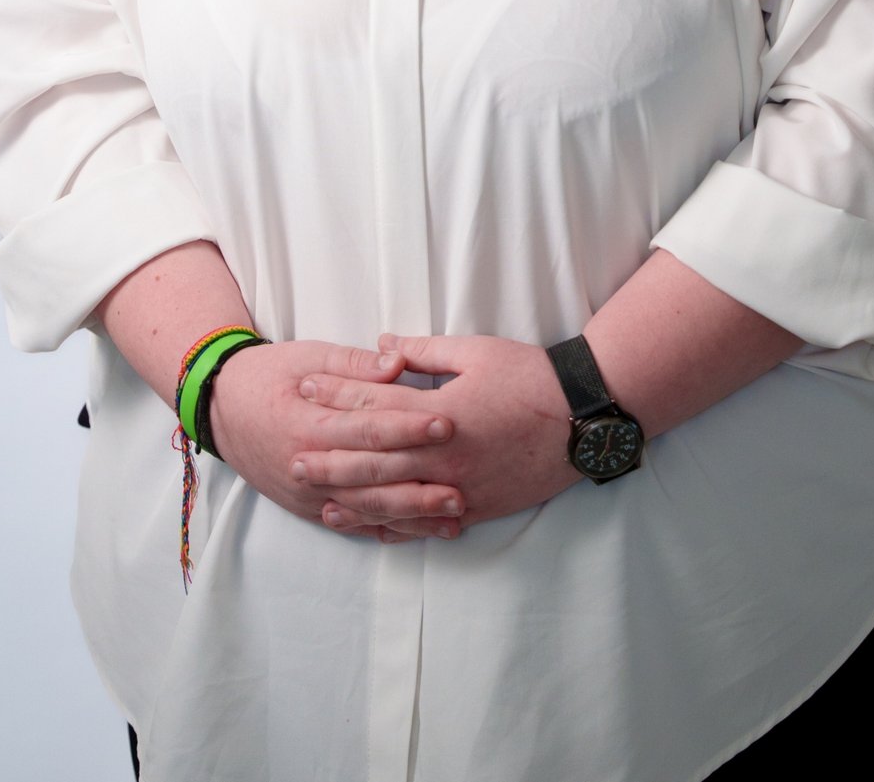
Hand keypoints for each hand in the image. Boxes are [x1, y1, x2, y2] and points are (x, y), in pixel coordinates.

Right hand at [206, 340, 468, 538]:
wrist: (220, 408)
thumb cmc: (269, 375)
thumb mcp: (307, 356)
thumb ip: (354, 364)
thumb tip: (398, 362)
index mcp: (308, 422)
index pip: (366, 428)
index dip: (407, 427)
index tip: (446, 423)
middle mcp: (306, 465)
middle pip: (370, 477)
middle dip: (418, 481)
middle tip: (463, 481)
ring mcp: (308, 495)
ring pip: (366, 510)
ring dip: (411, 515)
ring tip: (453, 515)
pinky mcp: (310, 510)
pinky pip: (354, 526)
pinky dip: (388, 531)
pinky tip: (422, 532)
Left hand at [296, 333, 581, 539]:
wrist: (580, 417)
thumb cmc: (529, 376)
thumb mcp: (475, 351)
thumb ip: (425, 351)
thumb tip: (383, 345)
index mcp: (440, 412)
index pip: (375, 402)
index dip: (336, 394)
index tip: (305, 388)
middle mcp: (444, 456)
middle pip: (374, 459)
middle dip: (330, 457)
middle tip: (293, 457)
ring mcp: (459, 488)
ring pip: (396, 500)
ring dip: (355, 501)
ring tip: (321, 502)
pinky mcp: (476, 509)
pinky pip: (427, 524)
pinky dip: (396, 527)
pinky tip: (374, 528)